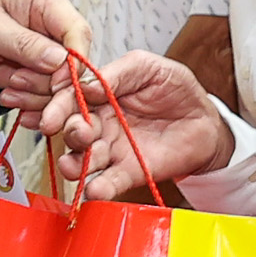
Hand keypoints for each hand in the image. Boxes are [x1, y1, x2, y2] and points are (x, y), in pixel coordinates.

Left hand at [0, 0, 90, 106]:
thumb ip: (23, 43)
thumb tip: (59, 60)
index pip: (77, 31)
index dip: (74, 62)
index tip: (57, 84)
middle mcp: (53, 25)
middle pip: (75, 65)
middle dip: (57, 90)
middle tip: (32, 101)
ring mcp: (48, 52)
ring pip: (62, 86)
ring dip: (37, 97)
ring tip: (8, 89)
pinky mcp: (39, 73)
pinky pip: (47, 96)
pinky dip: (31, 104)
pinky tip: (10, 97)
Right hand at [31, 51, 234, 201]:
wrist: (204, 121)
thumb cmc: (175, 89)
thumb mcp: (147, 67)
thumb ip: (117, 72)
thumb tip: (87, 85)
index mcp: (98, 96)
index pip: (70, 100)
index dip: (57, 108)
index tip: (51, 118)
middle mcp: (99, 125)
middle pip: (73, 132)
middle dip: (71, 133)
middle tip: (80, 133)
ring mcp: (112, 151)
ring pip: (83, 160)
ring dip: (75, 165)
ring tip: (76, 166)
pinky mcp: (127, 173)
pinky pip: (108, 182)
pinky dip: (98, 188)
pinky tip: (95, 189)